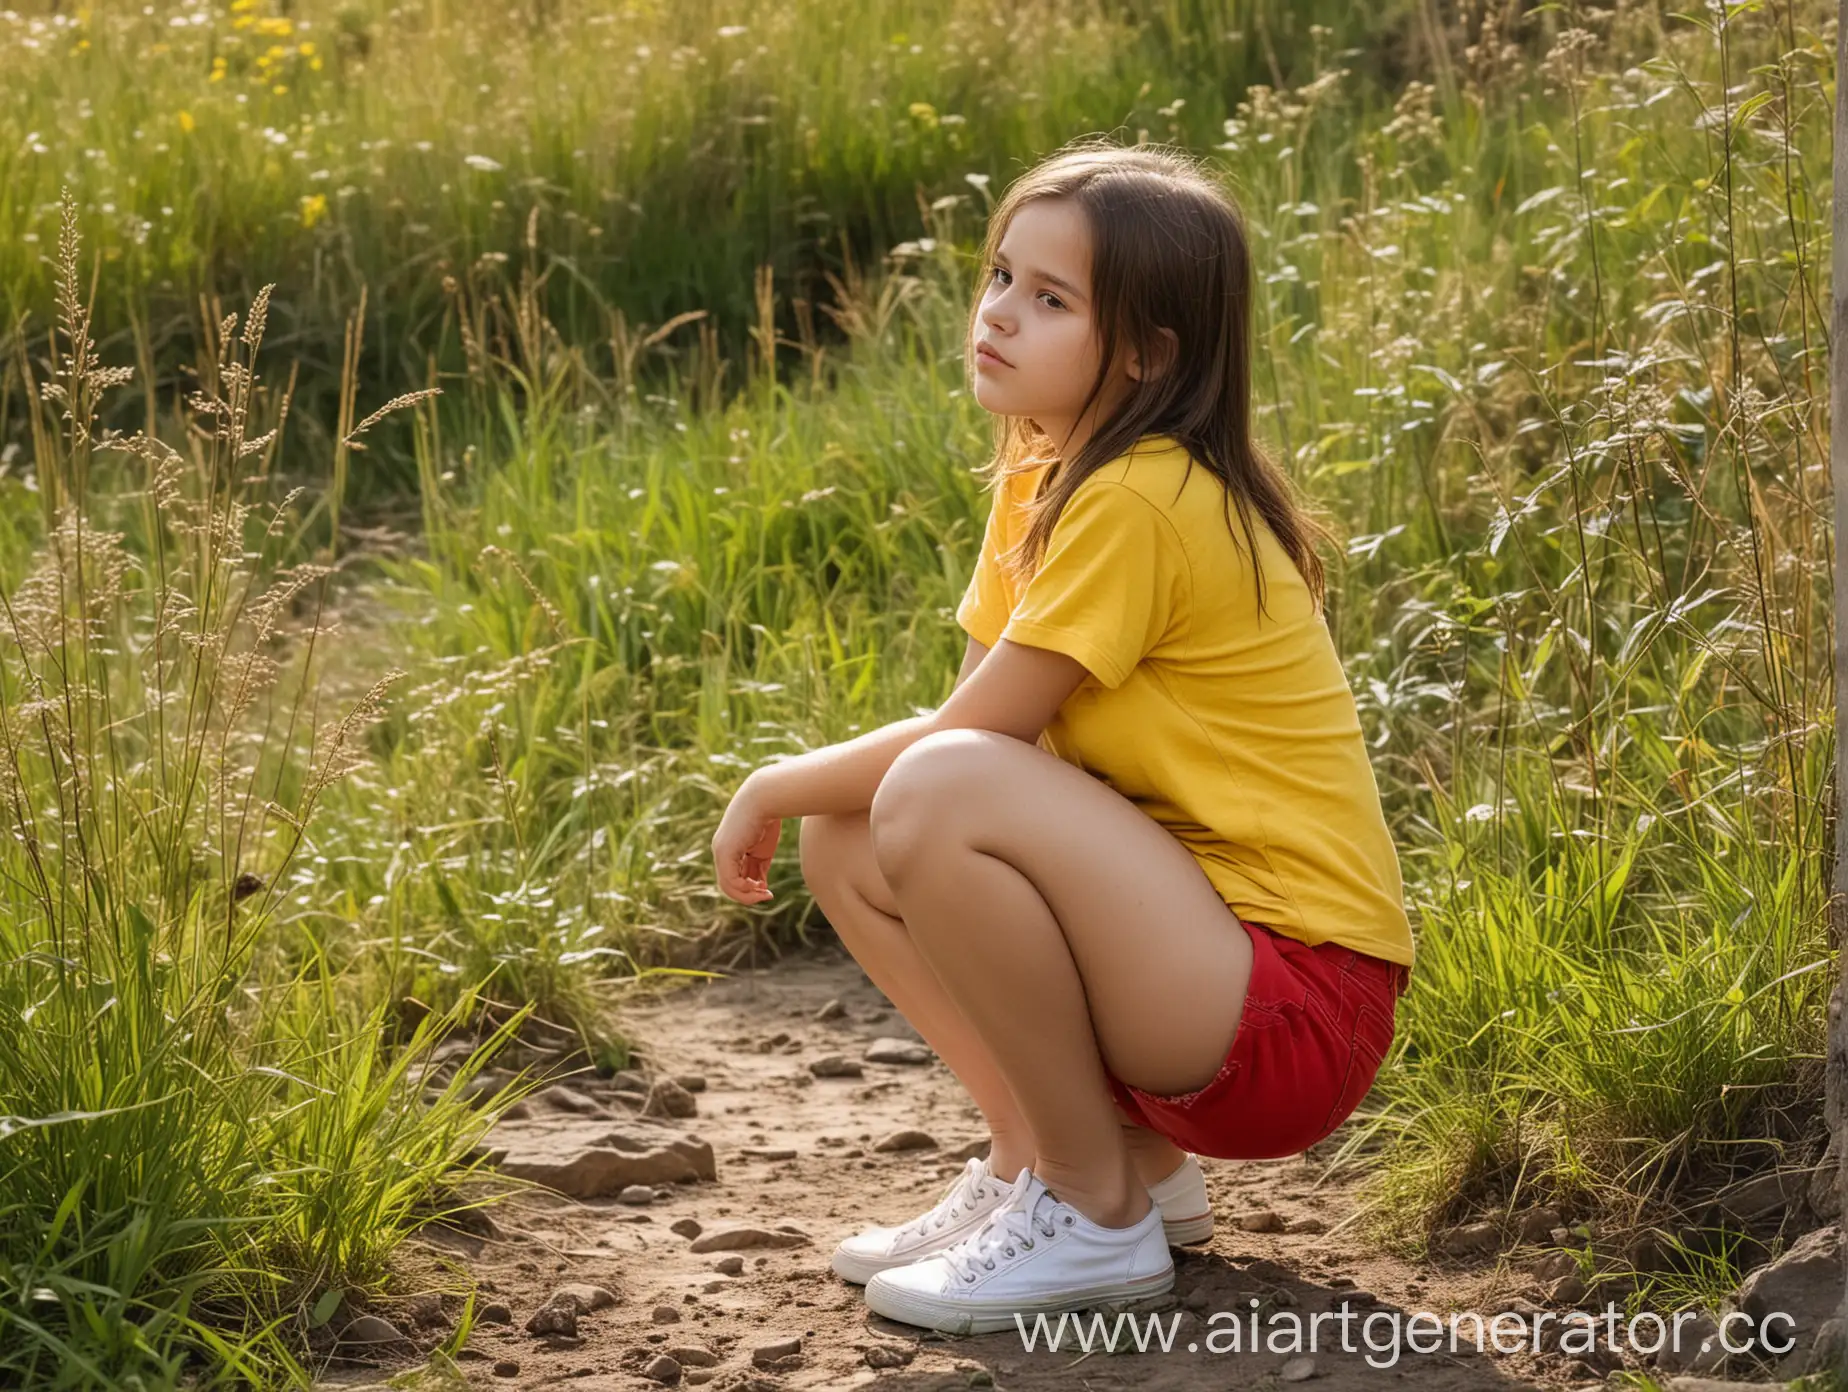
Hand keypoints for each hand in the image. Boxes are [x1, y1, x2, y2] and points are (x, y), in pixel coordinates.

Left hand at [712, 775, 779, 903]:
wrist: (766, 797)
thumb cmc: (769, 816)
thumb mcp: (763, 847)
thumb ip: (758, 864)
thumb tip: (760, 883)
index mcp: (729, 847)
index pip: (734, 876)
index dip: (750, 888)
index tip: (767, 889)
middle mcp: (720, 850)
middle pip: (729, 884)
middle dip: (748, 894)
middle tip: (767, 895)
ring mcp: (720, 851)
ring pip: (728, 886)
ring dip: (747, 895)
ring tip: (765, 894)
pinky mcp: (724, 852)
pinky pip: (730, 880)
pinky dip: (745, 889)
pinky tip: (760, 888)